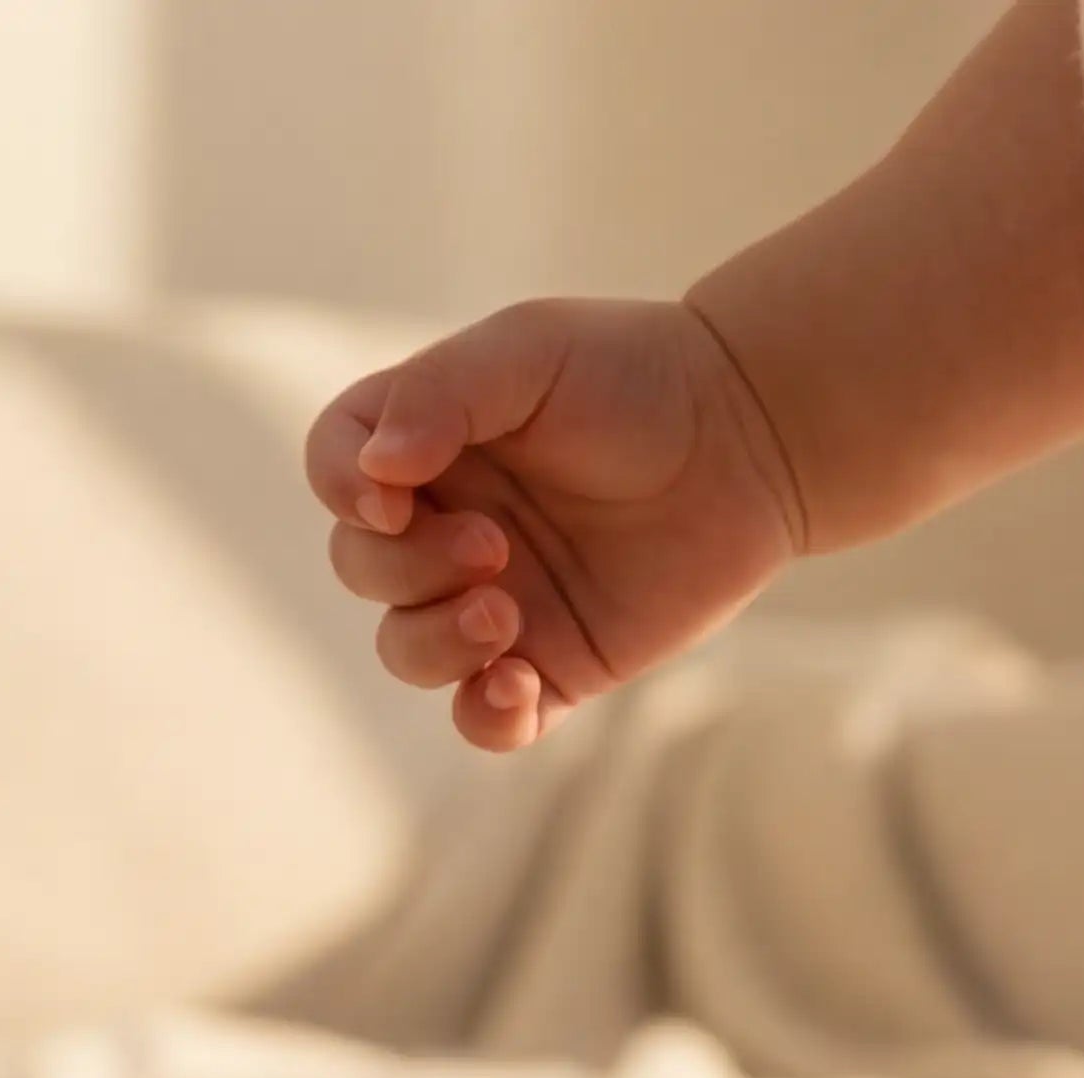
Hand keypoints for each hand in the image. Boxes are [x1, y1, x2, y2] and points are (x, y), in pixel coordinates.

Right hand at [305, 298, 810, 755]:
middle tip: (496, 545)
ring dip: (437, 643)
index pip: (336, 471)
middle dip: (408, 568)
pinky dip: (487, 717)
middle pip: (364, 569)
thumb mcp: (526, 354)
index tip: (391, 496)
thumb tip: (374, 472)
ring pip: (410, 650)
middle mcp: (447, 524)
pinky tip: (518, 688)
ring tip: (506, 616)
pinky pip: (490, 718)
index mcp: (425, 443)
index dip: (343, 491)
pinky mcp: (560, 664)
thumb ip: (440, 397)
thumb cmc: (633, 377)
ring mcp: (500, 600)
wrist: (746, 440)